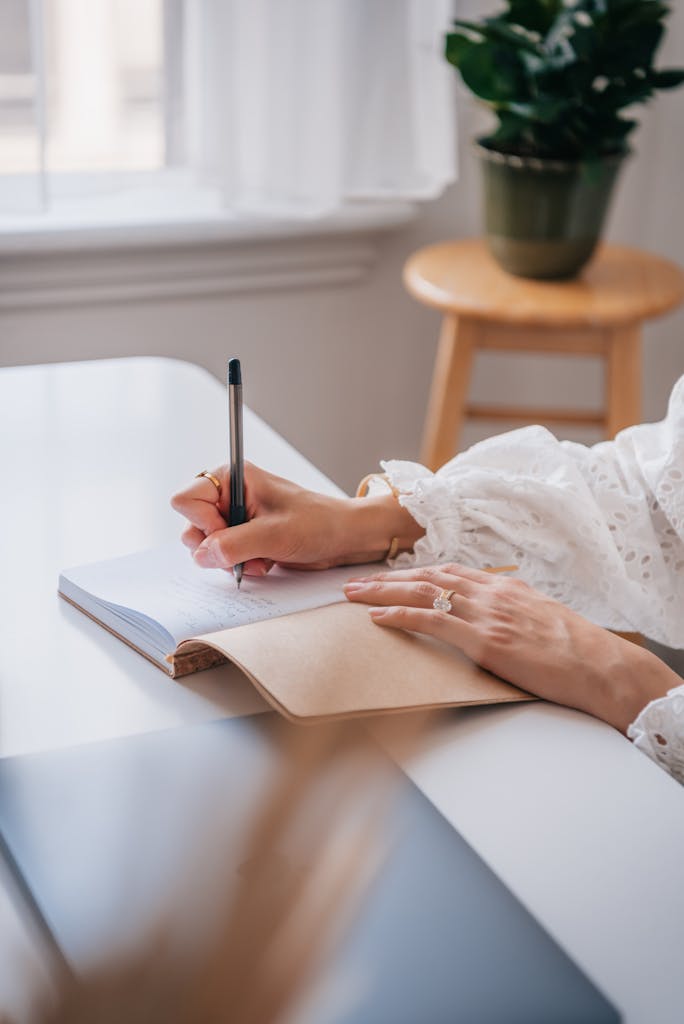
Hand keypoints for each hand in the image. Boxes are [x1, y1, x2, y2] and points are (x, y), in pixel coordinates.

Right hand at [171, 462, 422, 575]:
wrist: (344, 538)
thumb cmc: (318, 523)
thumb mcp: (275, 534)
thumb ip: (234, 544)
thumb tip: (202, 555)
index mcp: (232, 479)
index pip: (186, 500)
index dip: (202, 523)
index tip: (228, 534)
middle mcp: (229, 496)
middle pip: (191, 526)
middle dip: (215, 547)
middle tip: (244, 551)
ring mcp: (235, 518)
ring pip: (205, 546)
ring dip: (230, 560)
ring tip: (260, 558)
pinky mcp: (243, 537)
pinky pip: (223, 557)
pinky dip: (240, 565)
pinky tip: (265, 562)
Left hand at [344, 563, 677, 731]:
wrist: (601, 666)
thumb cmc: (577, 649)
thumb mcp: (540, 619)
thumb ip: (510, 613)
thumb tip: (490, 619)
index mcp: (504, 587)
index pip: (449, 572)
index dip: (414, 573)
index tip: (389, 575)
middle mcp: (491, 593)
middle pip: (428, 577)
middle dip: (387, 578)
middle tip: (355, 581)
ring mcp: (487, 614)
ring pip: (423, 593)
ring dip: (382, 592)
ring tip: (353, 595)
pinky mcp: (485, 640)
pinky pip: (432, 622)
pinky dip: (401, 616)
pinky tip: (378, 617)